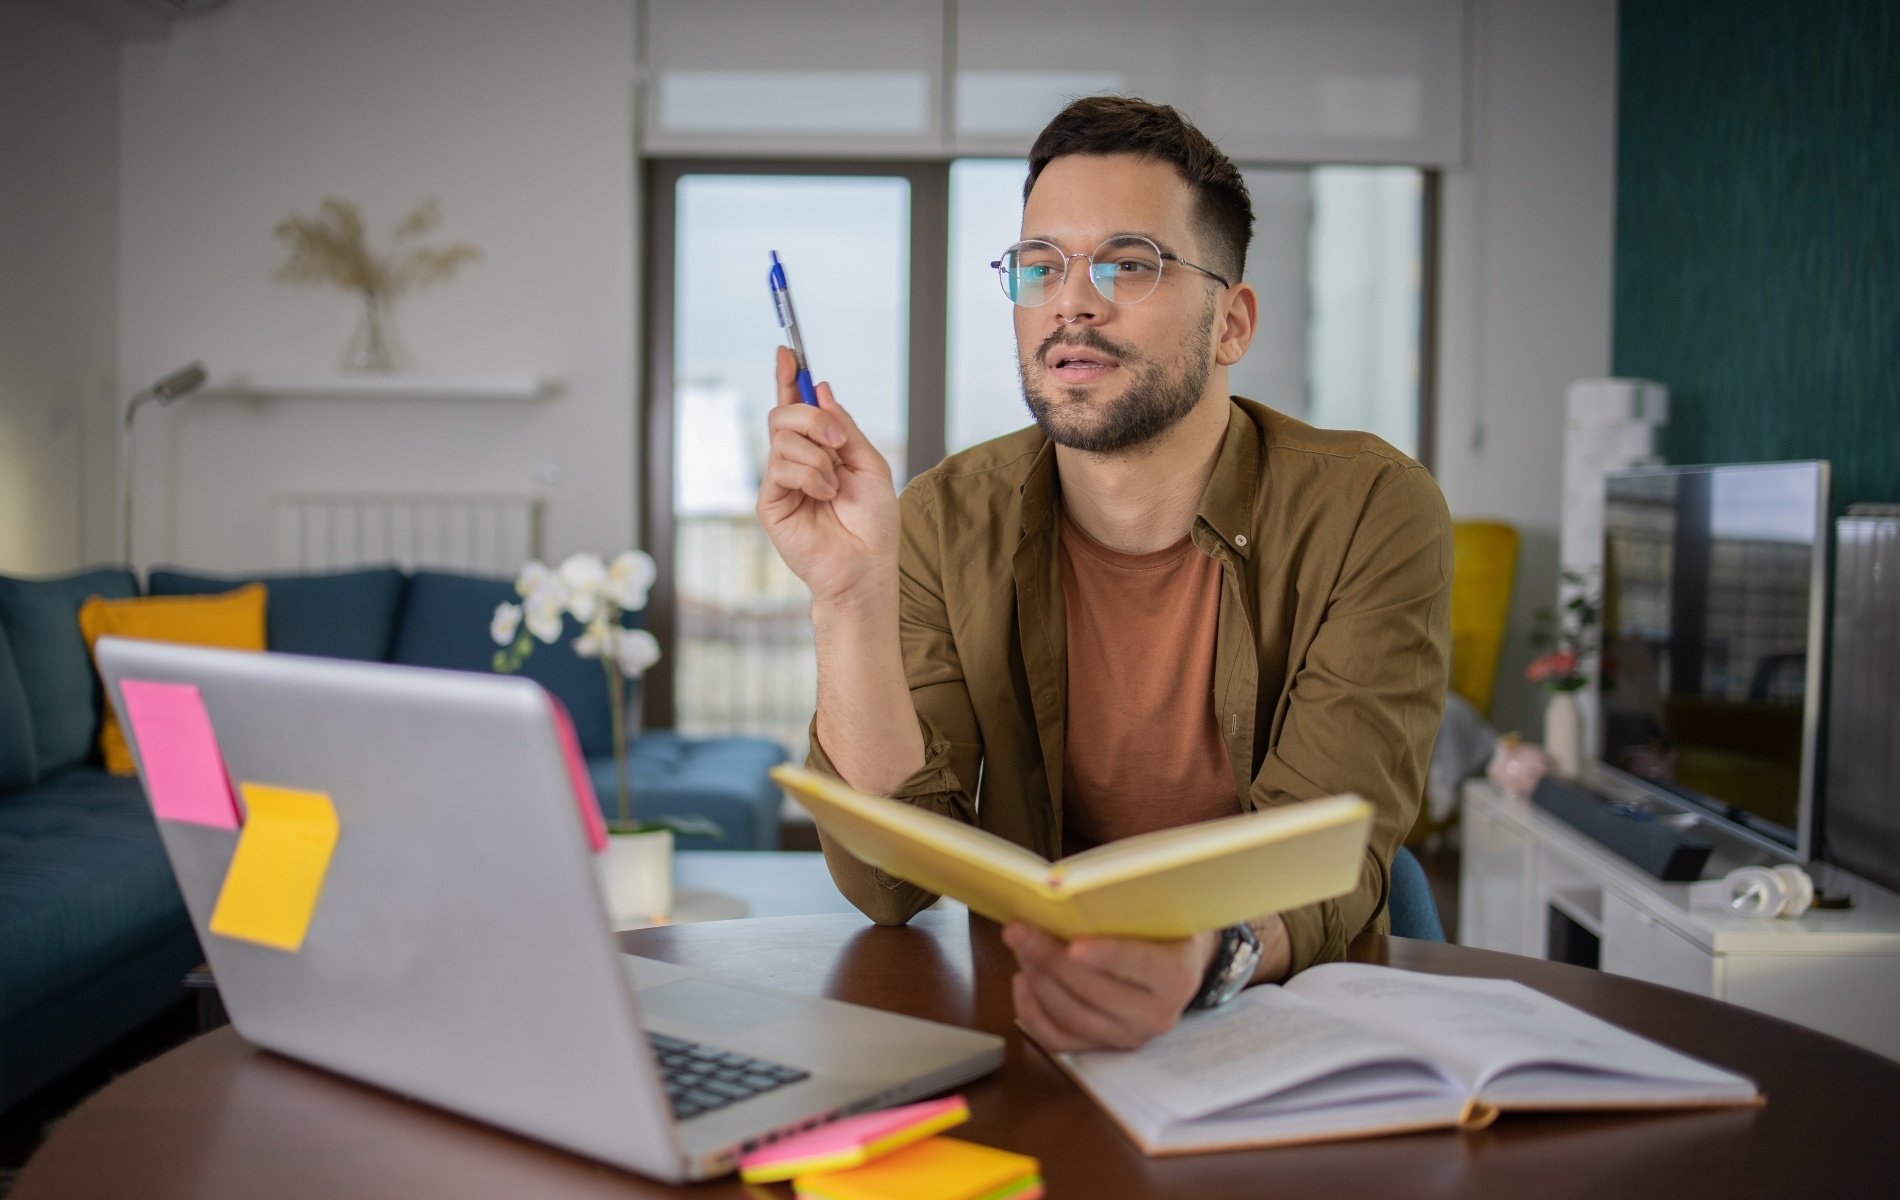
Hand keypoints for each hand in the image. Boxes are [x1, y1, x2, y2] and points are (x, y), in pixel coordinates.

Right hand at [756, 347, 899, 604]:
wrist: (865, 565)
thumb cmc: (872, 523)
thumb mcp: (869, 464)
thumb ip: (844, 427)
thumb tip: (822, 389)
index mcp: (820, 450)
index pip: (796, 406)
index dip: (790, 378)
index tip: (787, 351)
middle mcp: (796, 461)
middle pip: (783, 414)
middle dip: (812, 417)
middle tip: (838, 442)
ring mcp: (781, 481)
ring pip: (782, 438)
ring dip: (818, 457)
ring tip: (834, 487)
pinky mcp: (770, 502)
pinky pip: (780, 467)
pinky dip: (809, 475)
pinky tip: (824, 496)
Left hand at [1003, 922, 1218, 1051]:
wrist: (1175, 962)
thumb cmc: (1159, 927)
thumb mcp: (1155, 909)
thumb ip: (1123, 903)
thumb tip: (1070, 891)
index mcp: (1176, 976)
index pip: (1140, 965)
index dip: (1105, 956)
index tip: (1073, 945)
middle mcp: (1155, 1015)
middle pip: (1095, 992)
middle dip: (1050, 960)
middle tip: (1020, 931)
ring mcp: (1127, 1036)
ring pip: (1071, 1016)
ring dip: (1037, 979)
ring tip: (1019, 947)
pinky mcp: (1101, 1047)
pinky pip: (1057, 1039)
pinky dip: (1032, 1012)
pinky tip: (1022, 980)